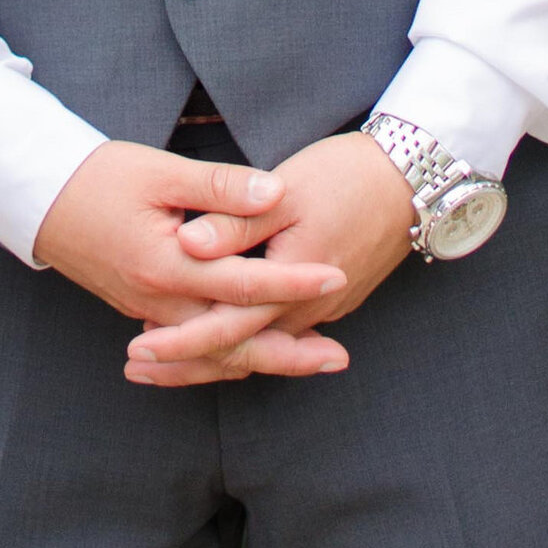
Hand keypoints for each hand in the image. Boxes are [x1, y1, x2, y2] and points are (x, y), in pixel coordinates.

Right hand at [34, 144, 344, 383]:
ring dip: (263, 358)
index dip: (293, 281)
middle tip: (339, 357)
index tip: (336, 276)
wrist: (38, 197)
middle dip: (289, 352)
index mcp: (167, 265)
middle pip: (233, 340)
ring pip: (213, 350)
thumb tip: (276, 193)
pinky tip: (254, 351)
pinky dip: (228, 354)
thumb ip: (220, 187)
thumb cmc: (99, 176)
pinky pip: (194, 344)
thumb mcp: (160, 171)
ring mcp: (148, 311)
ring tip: (310, 359)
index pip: (243, 282)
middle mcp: (158, 300)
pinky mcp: (143, 310)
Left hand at [124, 131, 417, 389]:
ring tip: (164, 362)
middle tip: (136, 370)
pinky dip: (245, 341)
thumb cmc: (345, 177)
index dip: (178, 342)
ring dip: (213, 357)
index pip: (224, 328)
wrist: (411, 180)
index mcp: (289, 286)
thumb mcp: (283, 193)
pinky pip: (281, 334)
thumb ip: (233, 222)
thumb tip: (186, 244)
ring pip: (260, 347)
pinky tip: (220, 337)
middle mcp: (307, 312)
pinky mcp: (334, 302)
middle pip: (239, 352)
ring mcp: (324, 311)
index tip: (137, 352)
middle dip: (186, 365)